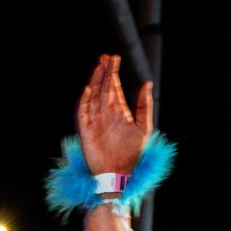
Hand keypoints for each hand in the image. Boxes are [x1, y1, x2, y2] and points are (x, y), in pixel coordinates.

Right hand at [75, 52, 153, 176]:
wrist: (118, 174)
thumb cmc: (132, 154)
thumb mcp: (144, 127)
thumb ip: (145, 105)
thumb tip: (147, 83)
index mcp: (118, 113)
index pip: (114, 88)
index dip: (114, 74)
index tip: (115, 58)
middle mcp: (106, 114)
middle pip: (103, 88)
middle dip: (104, 72)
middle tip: (106, 56)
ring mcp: (95, 122)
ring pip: (94, 96)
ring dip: (96, 81)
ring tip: (99, 66)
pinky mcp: (86, 131)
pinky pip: (83, 113)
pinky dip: (85, 101)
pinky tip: (89, 89)